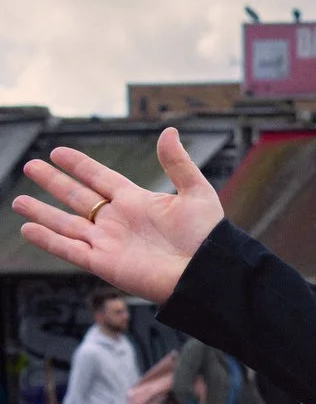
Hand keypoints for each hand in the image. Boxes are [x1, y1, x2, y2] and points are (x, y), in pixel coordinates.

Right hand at [12, 128, 223, 301]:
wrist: (207, 272)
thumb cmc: (207, 236)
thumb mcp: (196, 193)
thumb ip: (178, 163)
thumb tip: (169, 131)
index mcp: (138, 202)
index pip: (101, 179)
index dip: (80, 166)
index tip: (58, 152)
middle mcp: (119, 221)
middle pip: (78, 198)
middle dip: (54, 183)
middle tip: (30, 166)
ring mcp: (109, 243)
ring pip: (67, 224)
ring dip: (42, 212)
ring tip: (17, 201)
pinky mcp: (104, 264)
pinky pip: (69, 249)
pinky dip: (48, 239)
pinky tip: (28, 228)